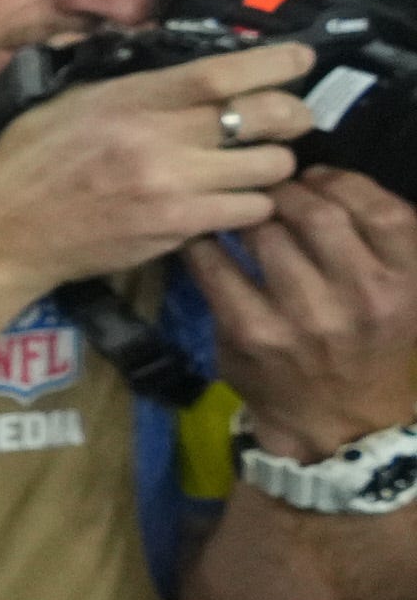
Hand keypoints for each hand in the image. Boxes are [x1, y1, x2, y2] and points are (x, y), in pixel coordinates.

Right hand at [0, 38, 313, 311]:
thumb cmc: (21, 167)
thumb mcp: (57, 103)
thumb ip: (114, 79)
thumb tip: (150, 45)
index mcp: (127, 98)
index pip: (221, 73)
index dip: (274, 64)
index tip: (301, 59)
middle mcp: (155, 138)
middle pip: (262, 116)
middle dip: (292, 115)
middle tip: (294, 119)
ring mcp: (170, 186)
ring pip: (268, 168)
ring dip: (273, 165)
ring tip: (259, 166)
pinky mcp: (175, 228)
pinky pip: (247, 211)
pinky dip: (251, 206)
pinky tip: (234, 203)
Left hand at [194, 165, 416, 461]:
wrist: (339, 424)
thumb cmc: (370, 346)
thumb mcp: (403, 293)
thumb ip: (378, 240)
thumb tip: (322, 177)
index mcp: (407, 280)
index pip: (377, 206)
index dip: (339, 180)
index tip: (314, 176)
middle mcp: (363, 296)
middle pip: (316, 213)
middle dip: (286, 191)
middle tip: (269, 190)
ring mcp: (305, 316)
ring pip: (264, 234)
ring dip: (247, 213)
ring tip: (240, 209)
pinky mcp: (252, 332)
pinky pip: (216, 268)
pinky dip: (205, 244)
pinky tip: (202, 236)